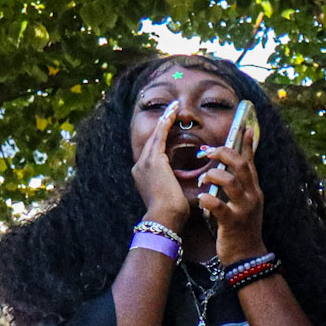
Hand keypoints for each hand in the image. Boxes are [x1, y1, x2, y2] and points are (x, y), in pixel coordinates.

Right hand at [131, 108, 189, 229]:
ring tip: (173, 108)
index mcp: (144, 176)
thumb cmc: (172, 214)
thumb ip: (173, 185)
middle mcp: (140, 167)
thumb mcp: (171, 196)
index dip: (161, 138)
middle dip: (162, 124)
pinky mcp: (153, 160)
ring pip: (155, 136)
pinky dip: (166, 124)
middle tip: (171, 110)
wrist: (164, 218)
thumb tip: (185, 184)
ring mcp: (145, 163)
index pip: (153, 152)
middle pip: (152, 140)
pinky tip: (172, 114)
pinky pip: (160, 136)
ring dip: (165, 120)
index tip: (168, 127)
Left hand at [200, 140, 264, 262]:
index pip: (251, 161)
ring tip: (202, 179)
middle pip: (241, 165)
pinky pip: (219, 206)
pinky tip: (201, 199)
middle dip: (223, 154)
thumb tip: (228, 171)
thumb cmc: (240, 228)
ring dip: (213, 175)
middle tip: (206, 152)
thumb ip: (238, 187)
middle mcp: (251, 196)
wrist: (247, 256)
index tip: (244, 127)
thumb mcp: (244, 204)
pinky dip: (208, 199)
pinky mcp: (232, 222)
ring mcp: (243, 209)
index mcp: (253, 190)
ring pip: (231, 182)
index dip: (247, 144)